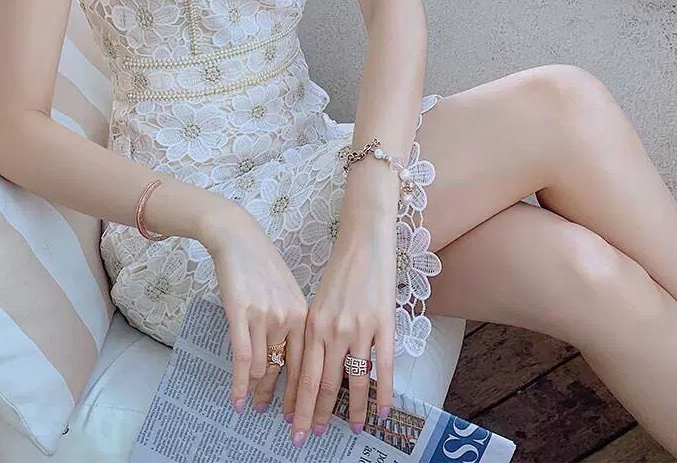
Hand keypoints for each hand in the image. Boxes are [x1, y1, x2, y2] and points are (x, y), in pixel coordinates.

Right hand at [209, 205, 307, 416]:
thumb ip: (294, 321)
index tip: (310, 413)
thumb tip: (296, 352)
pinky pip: (243, 359)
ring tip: (258, 409)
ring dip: (262, 394)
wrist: (239, 238)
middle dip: (291, 403)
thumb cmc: (262, 264)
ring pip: (265, 368)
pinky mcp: (241, 315)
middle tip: (290, 425)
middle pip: (292, 371)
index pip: (312, 362)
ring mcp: (265, 317)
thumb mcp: (288, 292)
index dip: (311, 392)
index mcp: (304, 314)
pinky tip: (237, 401)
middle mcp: (289, 318)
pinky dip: (240, 384)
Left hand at [287, 171, 396, 445]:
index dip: (297, 403)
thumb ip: (316, 332)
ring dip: (353, 410)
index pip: (301, 374)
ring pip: (354, 380)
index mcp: (312, 324)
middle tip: (309, 437)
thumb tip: (313, 365)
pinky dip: (384, 393)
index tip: (291, 424)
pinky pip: (384, 367)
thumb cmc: (341, 269)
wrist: (364, 239)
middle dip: (315, 414)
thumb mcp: (320, 301)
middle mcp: (332, 330)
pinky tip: (384, 412)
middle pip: (323, 383)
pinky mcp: (383, 323)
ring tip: (354, 429)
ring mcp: (359, 328)